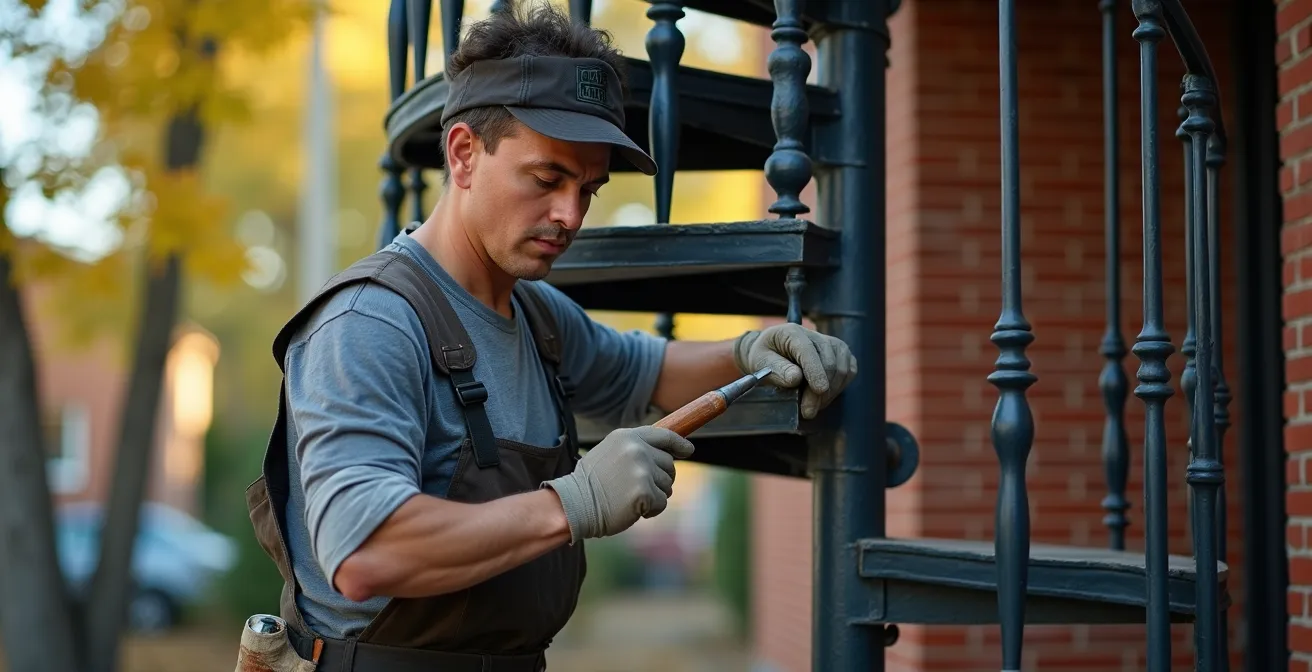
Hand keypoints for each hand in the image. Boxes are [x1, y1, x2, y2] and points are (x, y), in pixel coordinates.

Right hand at [542, 426, 693, 543]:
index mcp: (627, 436)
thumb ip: (635, 450)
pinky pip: (662, 502)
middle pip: (669, 464)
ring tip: (628, 497)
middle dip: (659, 479)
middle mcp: (637, 449)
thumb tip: (669, 455)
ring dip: (654, 496)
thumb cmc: (592, 484)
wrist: (574, 504)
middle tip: (635, 488)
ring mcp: (641, 469)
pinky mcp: (644, 490)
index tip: (688, 450)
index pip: (664, 435)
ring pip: (667, 485)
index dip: (679, 444)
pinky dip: (651, 510)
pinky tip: (631, 508)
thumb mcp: (610, 454)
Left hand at [733, 323, 856, 418]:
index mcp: (792, 332)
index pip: (808, 350)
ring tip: (812, 406)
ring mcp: (831, 344)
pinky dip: (839, 388)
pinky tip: (823, 397)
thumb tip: (795, 378)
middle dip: (820, 392)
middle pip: (828, 363)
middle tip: (808, 411)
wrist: (772, 352)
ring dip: (830, 393)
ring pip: (842, 369)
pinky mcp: (841, 354)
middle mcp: (815, 335)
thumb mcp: (760, 362)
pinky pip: (849, 372)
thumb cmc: (765, 356)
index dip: (815, 370)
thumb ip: (776, 369)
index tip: (819, 390)